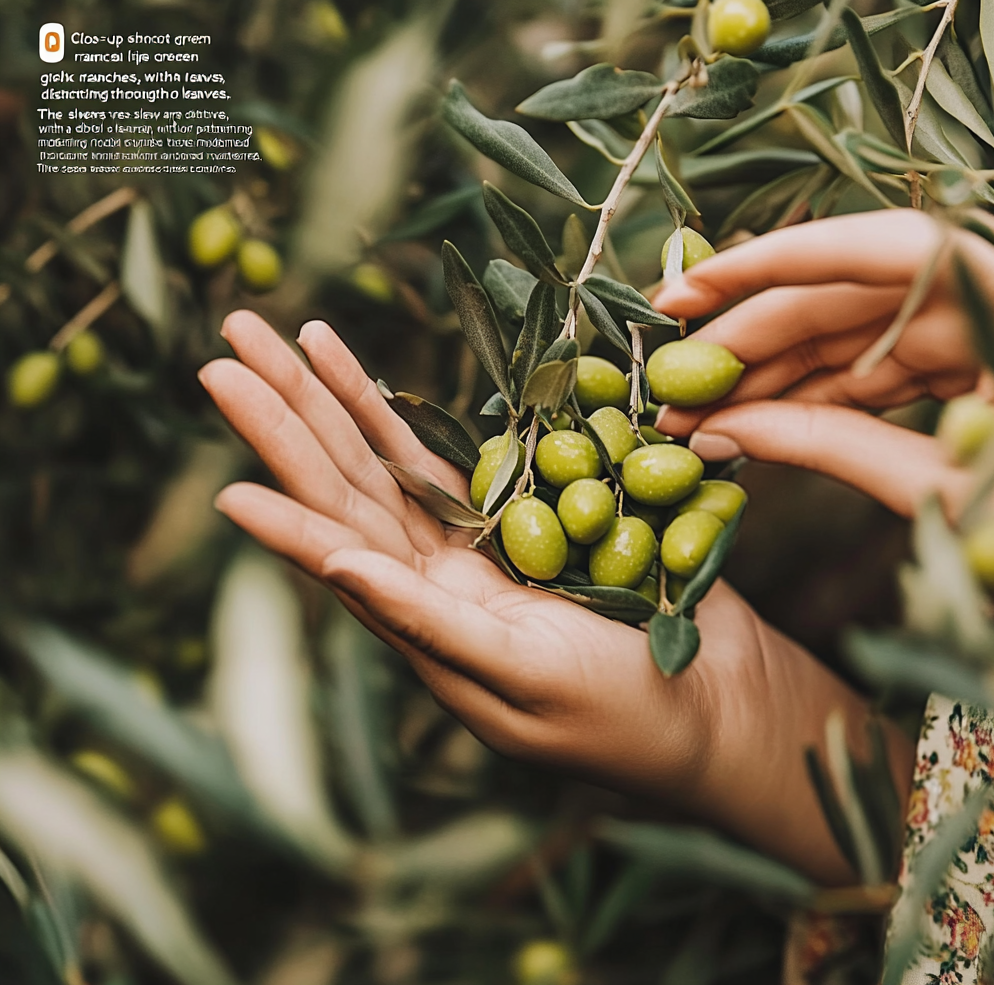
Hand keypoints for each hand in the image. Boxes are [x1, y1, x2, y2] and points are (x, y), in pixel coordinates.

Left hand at [200, 310, 912, 883]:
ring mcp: (477, 541)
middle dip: (285, 416)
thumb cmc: (624, 716)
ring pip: (388, 459)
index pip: (340, 553)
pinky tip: (366, 371)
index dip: (283, 511)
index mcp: (427, 625)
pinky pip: (454, 452)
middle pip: (346, 486)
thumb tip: (340, 567)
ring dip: (331, 397)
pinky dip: (411, 411)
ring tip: (277, 335)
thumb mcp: (522, 681)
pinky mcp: (528, 512)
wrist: (712, 703)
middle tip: (225, 346)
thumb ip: (429, 626)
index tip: (224, 472)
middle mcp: (436, 578)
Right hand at [653, 209, 993, 517]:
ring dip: (779, 374)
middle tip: (672, 384)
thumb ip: (835, 448)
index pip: (874, 250)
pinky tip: (764, 420)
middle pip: (851, 296)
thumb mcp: (960, 496)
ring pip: (861, 333)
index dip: (764, 267)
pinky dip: (825, 394)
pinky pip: (889, 367)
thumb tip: (719, 432)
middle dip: (754, 341)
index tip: (682, 294)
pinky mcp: (988, 364)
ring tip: (703, 414)